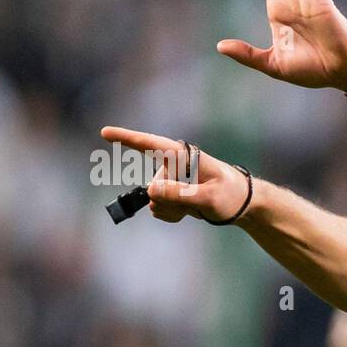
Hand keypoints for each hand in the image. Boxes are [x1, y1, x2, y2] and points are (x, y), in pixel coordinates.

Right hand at [99, 126, 257, 223]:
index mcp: (184, 156)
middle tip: (196, 202)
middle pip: (155, 187)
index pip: (151, 145)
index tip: (104, 132)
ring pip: (155, 200)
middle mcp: (174, 165)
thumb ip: (180, 194)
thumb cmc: (231, 195)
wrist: (241, 204)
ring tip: (195, 205)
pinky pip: (159, 208)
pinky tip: (189, 211)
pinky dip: (172, 214)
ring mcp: (171, 180)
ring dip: (172, 209)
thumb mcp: (209, 198)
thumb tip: (151, 191)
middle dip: (170, 201)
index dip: (127, 138)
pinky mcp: (171, 193)